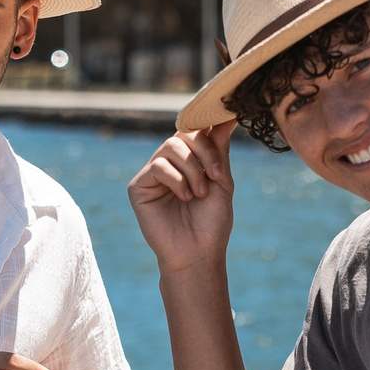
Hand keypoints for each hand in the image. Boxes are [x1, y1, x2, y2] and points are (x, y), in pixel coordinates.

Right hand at [125, 122, 235, 276]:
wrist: (198, 253)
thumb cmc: (211, 223)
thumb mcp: (221, 181)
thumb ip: (219, 149)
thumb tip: (226, 116)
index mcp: (189, 162)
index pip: (196, 131)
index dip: (210, 126)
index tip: (231, 118)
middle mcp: (169, 164)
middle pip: (183, 134)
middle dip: (204, 151)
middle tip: (216, 175)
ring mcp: (152, 174)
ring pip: (170, 147)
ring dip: (192, 168)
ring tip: (200, 194)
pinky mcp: (138, 186)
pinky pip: (157, 166)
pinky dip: (177, 180)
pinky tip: (185, 197)